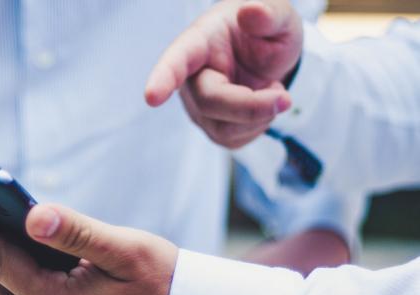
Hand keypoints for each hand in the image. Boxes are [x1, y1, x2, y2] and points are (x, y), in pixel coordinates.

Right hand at [145, 0, 302, 147]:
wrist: (269, 55)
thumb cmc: (266, 32)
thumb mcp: (279, 17)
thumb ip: (269, 13)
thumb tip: (252, 11)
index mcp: (199, 42)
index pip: (176, 60)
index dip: (163, 78)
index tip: (152, 97)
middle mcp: (190, 77)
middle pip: (210, 102)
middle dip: (251, 106)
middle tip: (285, 98)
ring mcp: (198, 106)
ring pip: (223, 128)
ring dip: (259, 116)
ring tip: (272, 90)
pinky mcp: (211, 127)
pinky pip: (233, 140)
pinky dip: (258, 126)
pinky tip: (262, 105)